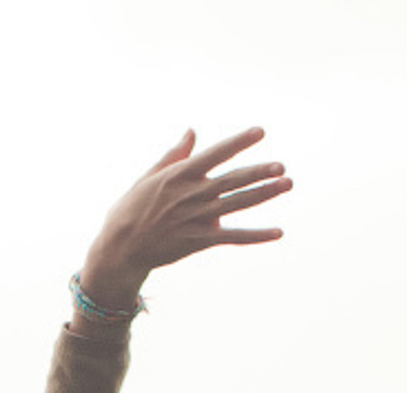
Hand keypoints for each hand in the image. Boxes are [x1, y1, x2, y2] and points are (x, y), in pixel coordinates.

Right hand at [77, 128, 291, 316]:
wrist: (120, 248)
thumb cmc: (131, 209)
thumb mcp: (149, 177)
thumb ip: (175, 155)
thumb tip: (192, 132)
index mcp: (179, 174)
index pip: (215, 154)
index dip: (238, 142)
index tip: (260, 132)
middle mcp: (191, 194)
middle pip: (232, 180)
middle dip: (259, 172)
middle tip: (283, 166)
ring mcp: (196, 219)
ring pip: (237, 204)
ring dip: (264, 194)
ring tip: (287, 184)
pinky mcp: (198, 242)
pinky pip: (233, 237)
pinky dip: (256, 235)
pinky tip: (278, 232)